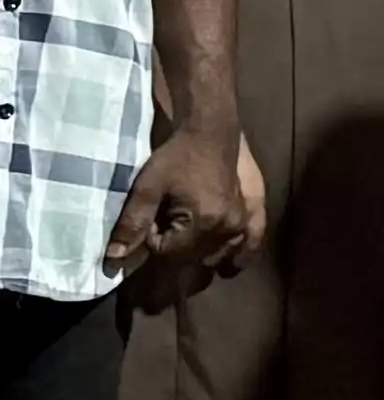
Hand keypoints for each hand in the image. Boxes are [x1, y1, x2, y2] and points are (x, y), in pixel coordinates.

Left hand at [106, 126, 265, 311]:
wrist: (212, 132)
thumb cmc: (176, 156)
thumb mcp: (147, 188)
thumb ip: (132, 224)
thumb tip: (113, 260)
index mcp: (204, 222)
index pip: (170, 253)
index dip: (153, 239)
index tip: (153, 216)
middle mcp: (228, 228)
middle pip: (193, 257)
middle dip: (175, 246)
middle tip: (169, 219)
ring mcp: (243, 223)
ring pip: (217, 255)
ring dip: (199, 253)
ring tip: (188, 232)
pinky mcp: (252, 215)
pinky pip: (251, 245)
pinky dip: (239, 257)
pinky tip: (229, 267)